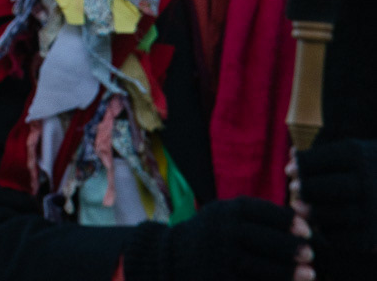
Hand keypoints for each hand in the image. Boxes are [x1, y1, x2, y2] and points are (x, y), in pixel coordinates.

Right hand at [124, 197, 309, 280]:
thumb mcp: (226, 216)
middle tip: (311, 254)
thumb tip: (305, 223)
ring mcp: (217, 258)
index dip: (287, 220)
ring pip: (258, 266)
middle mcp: (220, 232)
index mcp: (225, 211)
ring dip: (287, 272)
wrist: (173, 257)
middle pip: (261, 238)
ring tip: (309, 274)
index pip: (261, 211)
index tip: (307, 230)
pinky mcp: (218, 280)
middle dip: (289, 247)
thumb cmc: (214, 235)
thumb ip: (258, 216)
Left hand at [295, 139, 376, 279]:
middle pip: (326, 187)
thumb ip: (326, 156)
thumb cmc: (375, 169)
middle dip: (307, 189)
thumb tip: (292, 156)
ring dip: (313, 213)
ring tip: (299, 208)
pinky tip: (323, 226)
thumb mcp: (359, 153)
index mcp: (361, 155)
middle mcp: (370, 181)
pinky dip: (331, 233)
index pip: (321, 159)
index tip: (291, 169)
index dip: (303, 165)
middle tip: (294, 188)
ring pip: (335, 214)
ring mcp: (375, 210)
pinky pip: (347, 238)